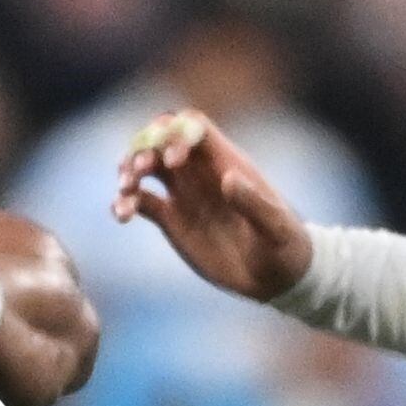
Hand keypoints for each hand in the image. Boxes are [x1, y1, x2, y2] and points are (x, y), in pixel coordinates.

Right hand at [113, 110, 314, 301]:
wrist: (274, 277)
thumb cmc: (284, 248)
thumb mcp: (276, 228)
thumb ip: (253, 204)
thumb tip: (228, 179)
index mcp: (226, 163)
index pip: (194, 127)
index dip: (177, 134)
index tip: (172, 161)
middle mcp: (200, 173)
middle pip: (161, 140)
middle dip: (143, 148)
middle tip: (137, 173)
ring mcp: (184, 194)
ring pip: (146, 167)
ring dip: (128, 172)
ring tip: (125, 193)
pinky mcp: (171, 218)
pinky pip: (141, 201)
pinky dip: (125, 203)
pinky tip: (121, 215)